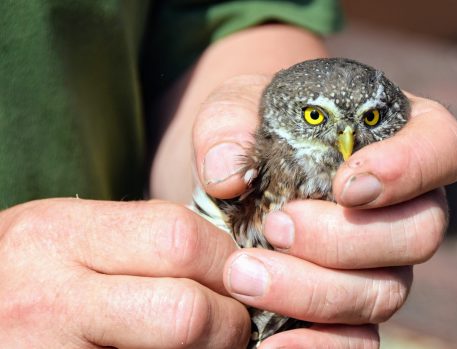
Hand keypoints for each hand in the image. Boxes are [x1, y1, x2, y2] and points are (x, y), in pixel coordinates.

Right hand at [0, 199, 249, 347]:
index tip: (233, 275)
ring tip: (199, 343)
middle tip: (227, 322)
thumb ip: (138, 241)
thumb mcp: (64, 236)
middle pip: (187, 311)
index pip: (181, 239)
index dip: (224, 261)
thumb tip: (231, 263)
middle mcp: (49, 298)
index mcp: (59, 235)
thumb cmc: (23, 275)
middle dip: (228, 320)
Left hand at [193, 76, 456, 347]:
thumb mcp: (235, 108)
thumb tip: (226, 176)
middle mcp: (405, 206)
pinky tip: (268, 344)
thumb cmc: (254, 131)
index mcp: (399, 138)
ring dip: (315, 291)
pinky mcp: (351, 308)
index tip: (346, 186)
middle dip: (345, 238)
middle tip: (275, 227)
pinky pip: (358, 340)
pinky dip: (316, 346)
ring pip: (386, 292)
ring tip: (244, 274)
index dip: (409, 169)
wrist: (237, 179)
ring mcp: (383, 262)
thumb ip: (228, 126)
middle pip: (420, 234)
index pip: (442, 149)